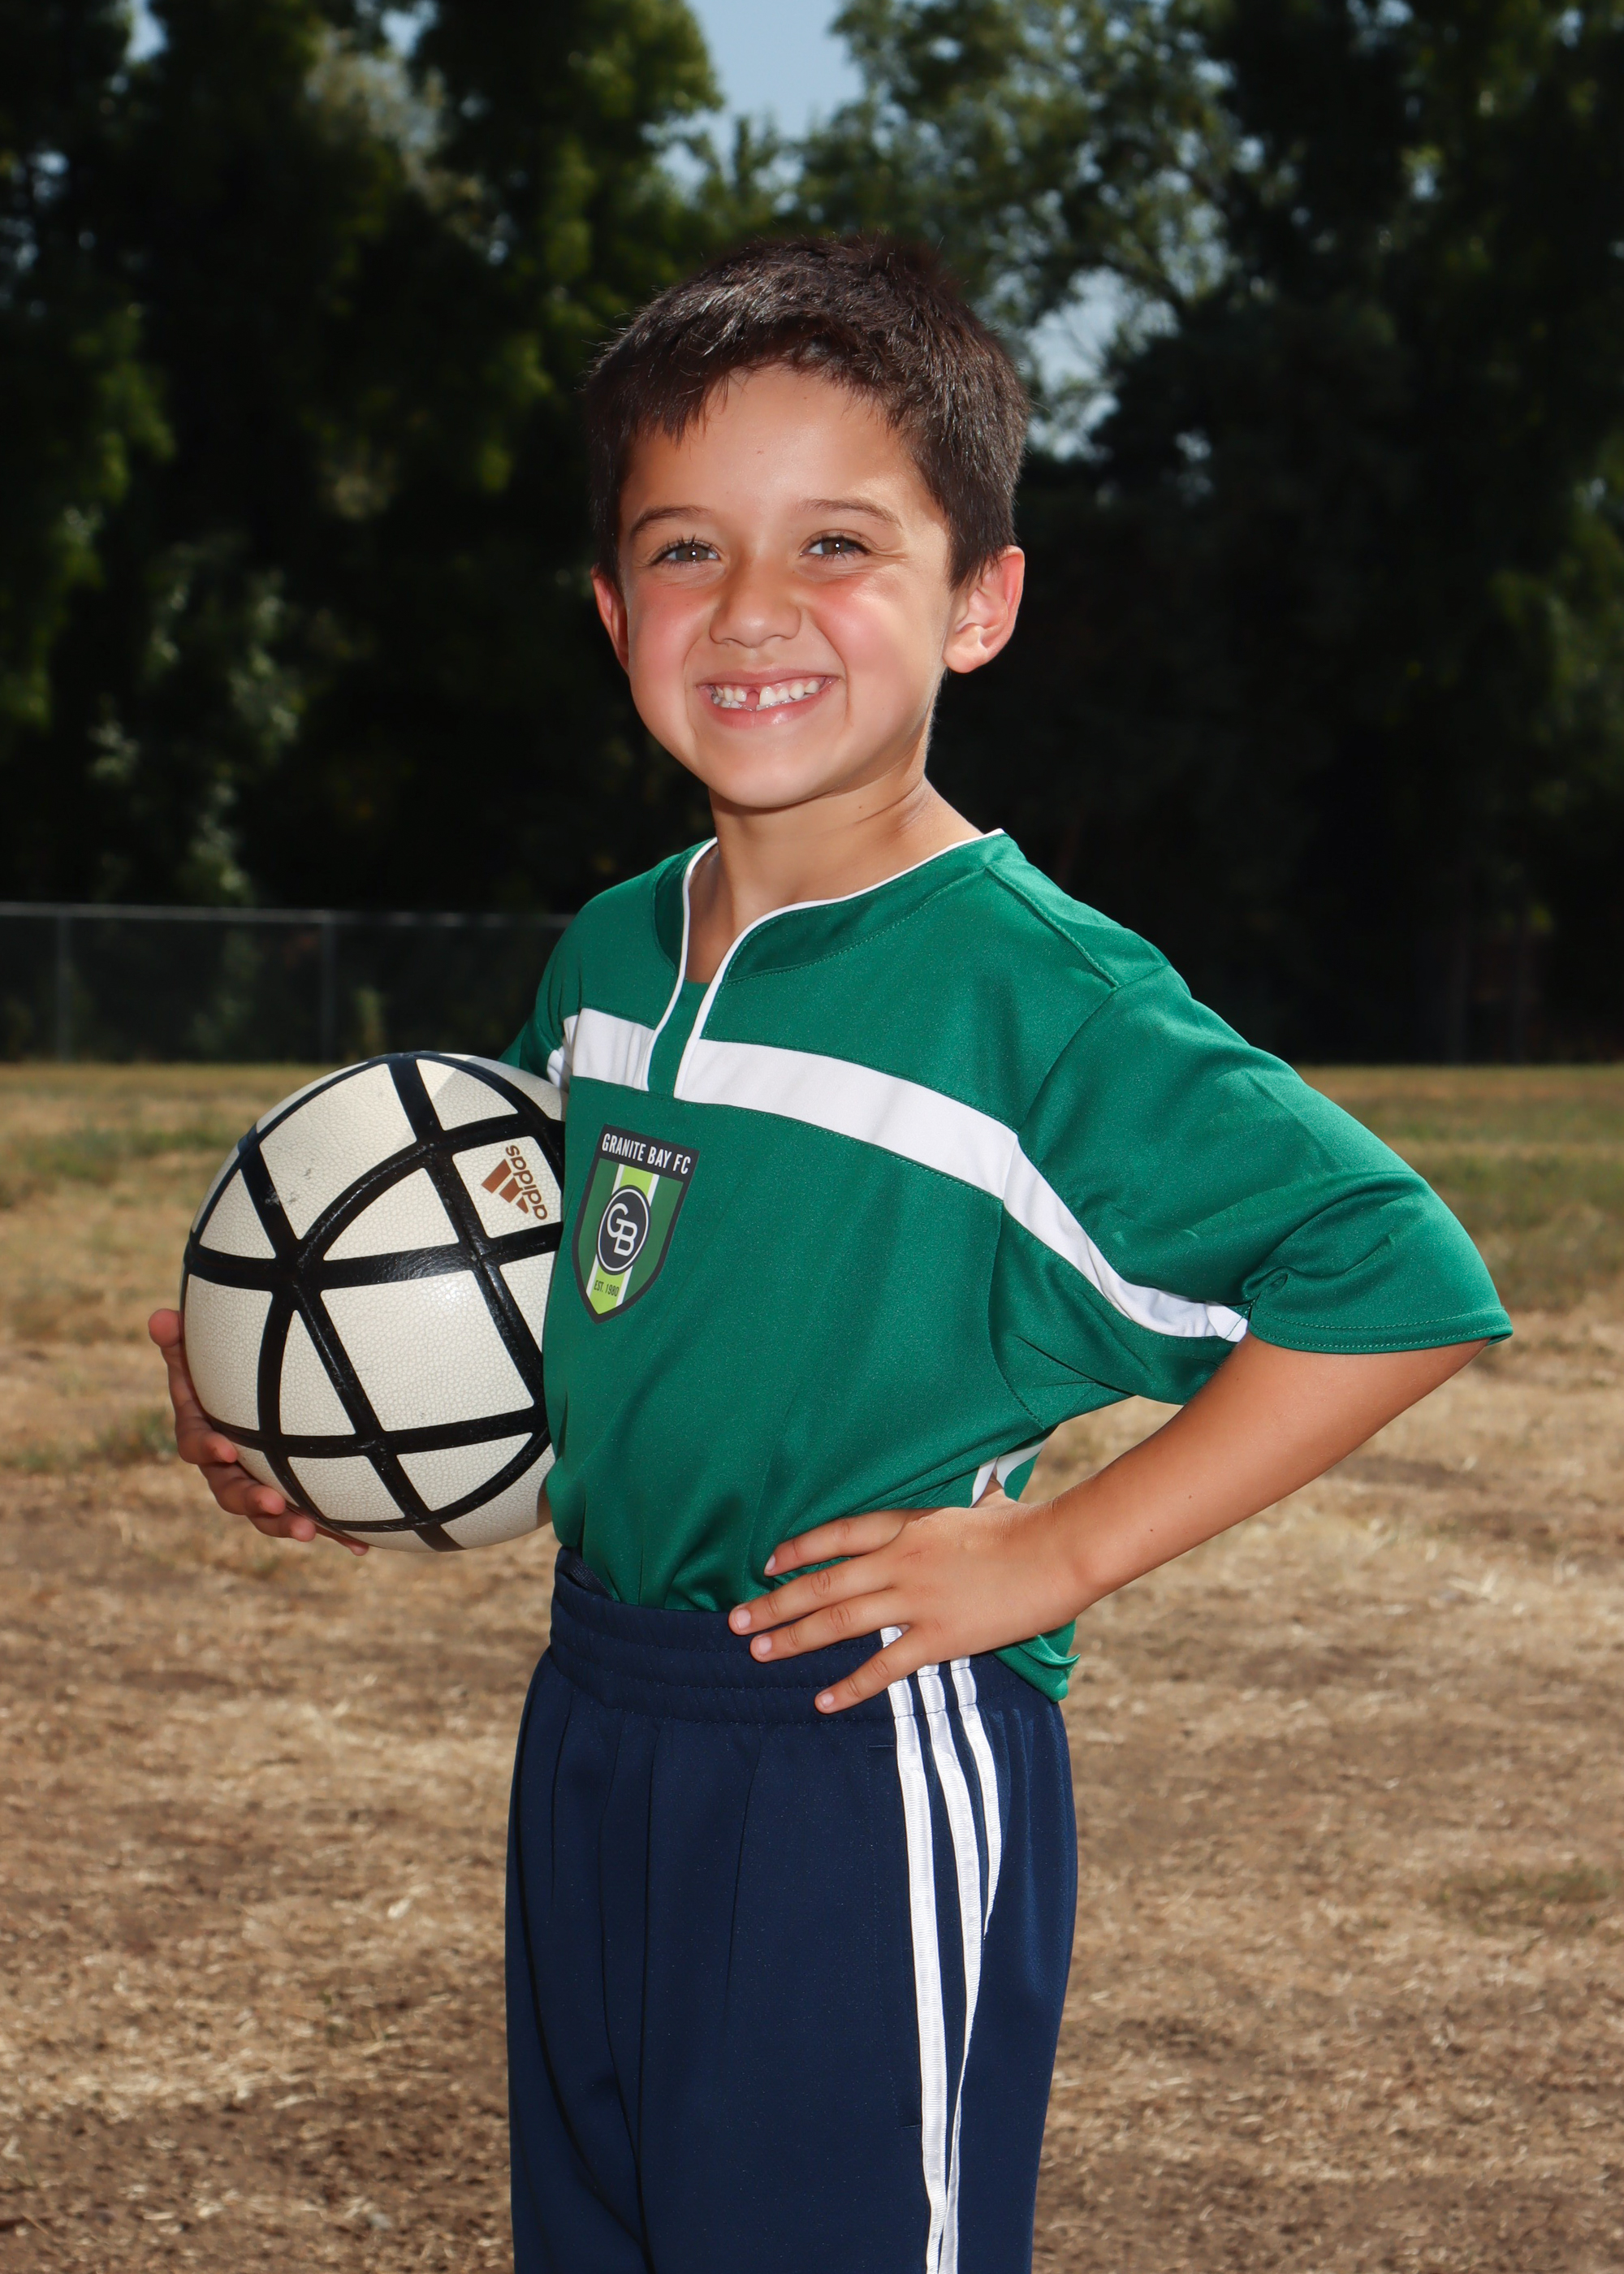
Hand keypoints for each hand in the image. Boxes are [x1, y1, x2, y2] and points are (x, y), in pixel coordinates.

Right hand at [147, 1308, 366, 1553]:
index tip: (225, 1448)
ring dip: (286, 1524)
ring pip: (267, 1514)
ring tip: (307, 1530)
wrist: (250, 1390)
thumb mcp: (198, 1352)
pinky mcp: (293, 1495)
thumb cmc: (221, 1368)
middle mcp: (229, 1467)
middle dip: (251, 1502)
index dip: (207, 1448)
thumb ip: (180, 1340)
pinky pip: (311, 1515)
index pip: (197, 1445)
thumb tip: (160, 1316)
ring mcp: (261, 1483)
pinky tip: (361, 1547)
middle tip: (272, 1505)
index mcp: (204, 1433)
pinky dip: (334, 1532)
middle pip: (231, 1492)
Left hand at [729, 1335, 1489, 1715]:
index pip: (838, 1533)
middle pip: (823, 1582)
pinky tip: (821, 1701)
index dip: (798, 1549)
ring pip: (838, 1622)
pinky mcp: (938, 1637)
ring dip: (794, 1639)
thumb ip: (955, 1503)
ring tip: (759, 1653)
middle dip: (775, 1603)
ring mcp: (916, 1599)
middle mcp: (900, 1560)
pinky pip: (883, 1665)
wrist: (1062, 1553)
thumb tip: (960, 1489)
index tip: (767, 1562)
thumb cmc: (1027, 1522)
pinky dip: (849, 1686)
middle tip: (736, 1621)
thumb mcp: (979, 1501)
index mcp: (909, 1521)